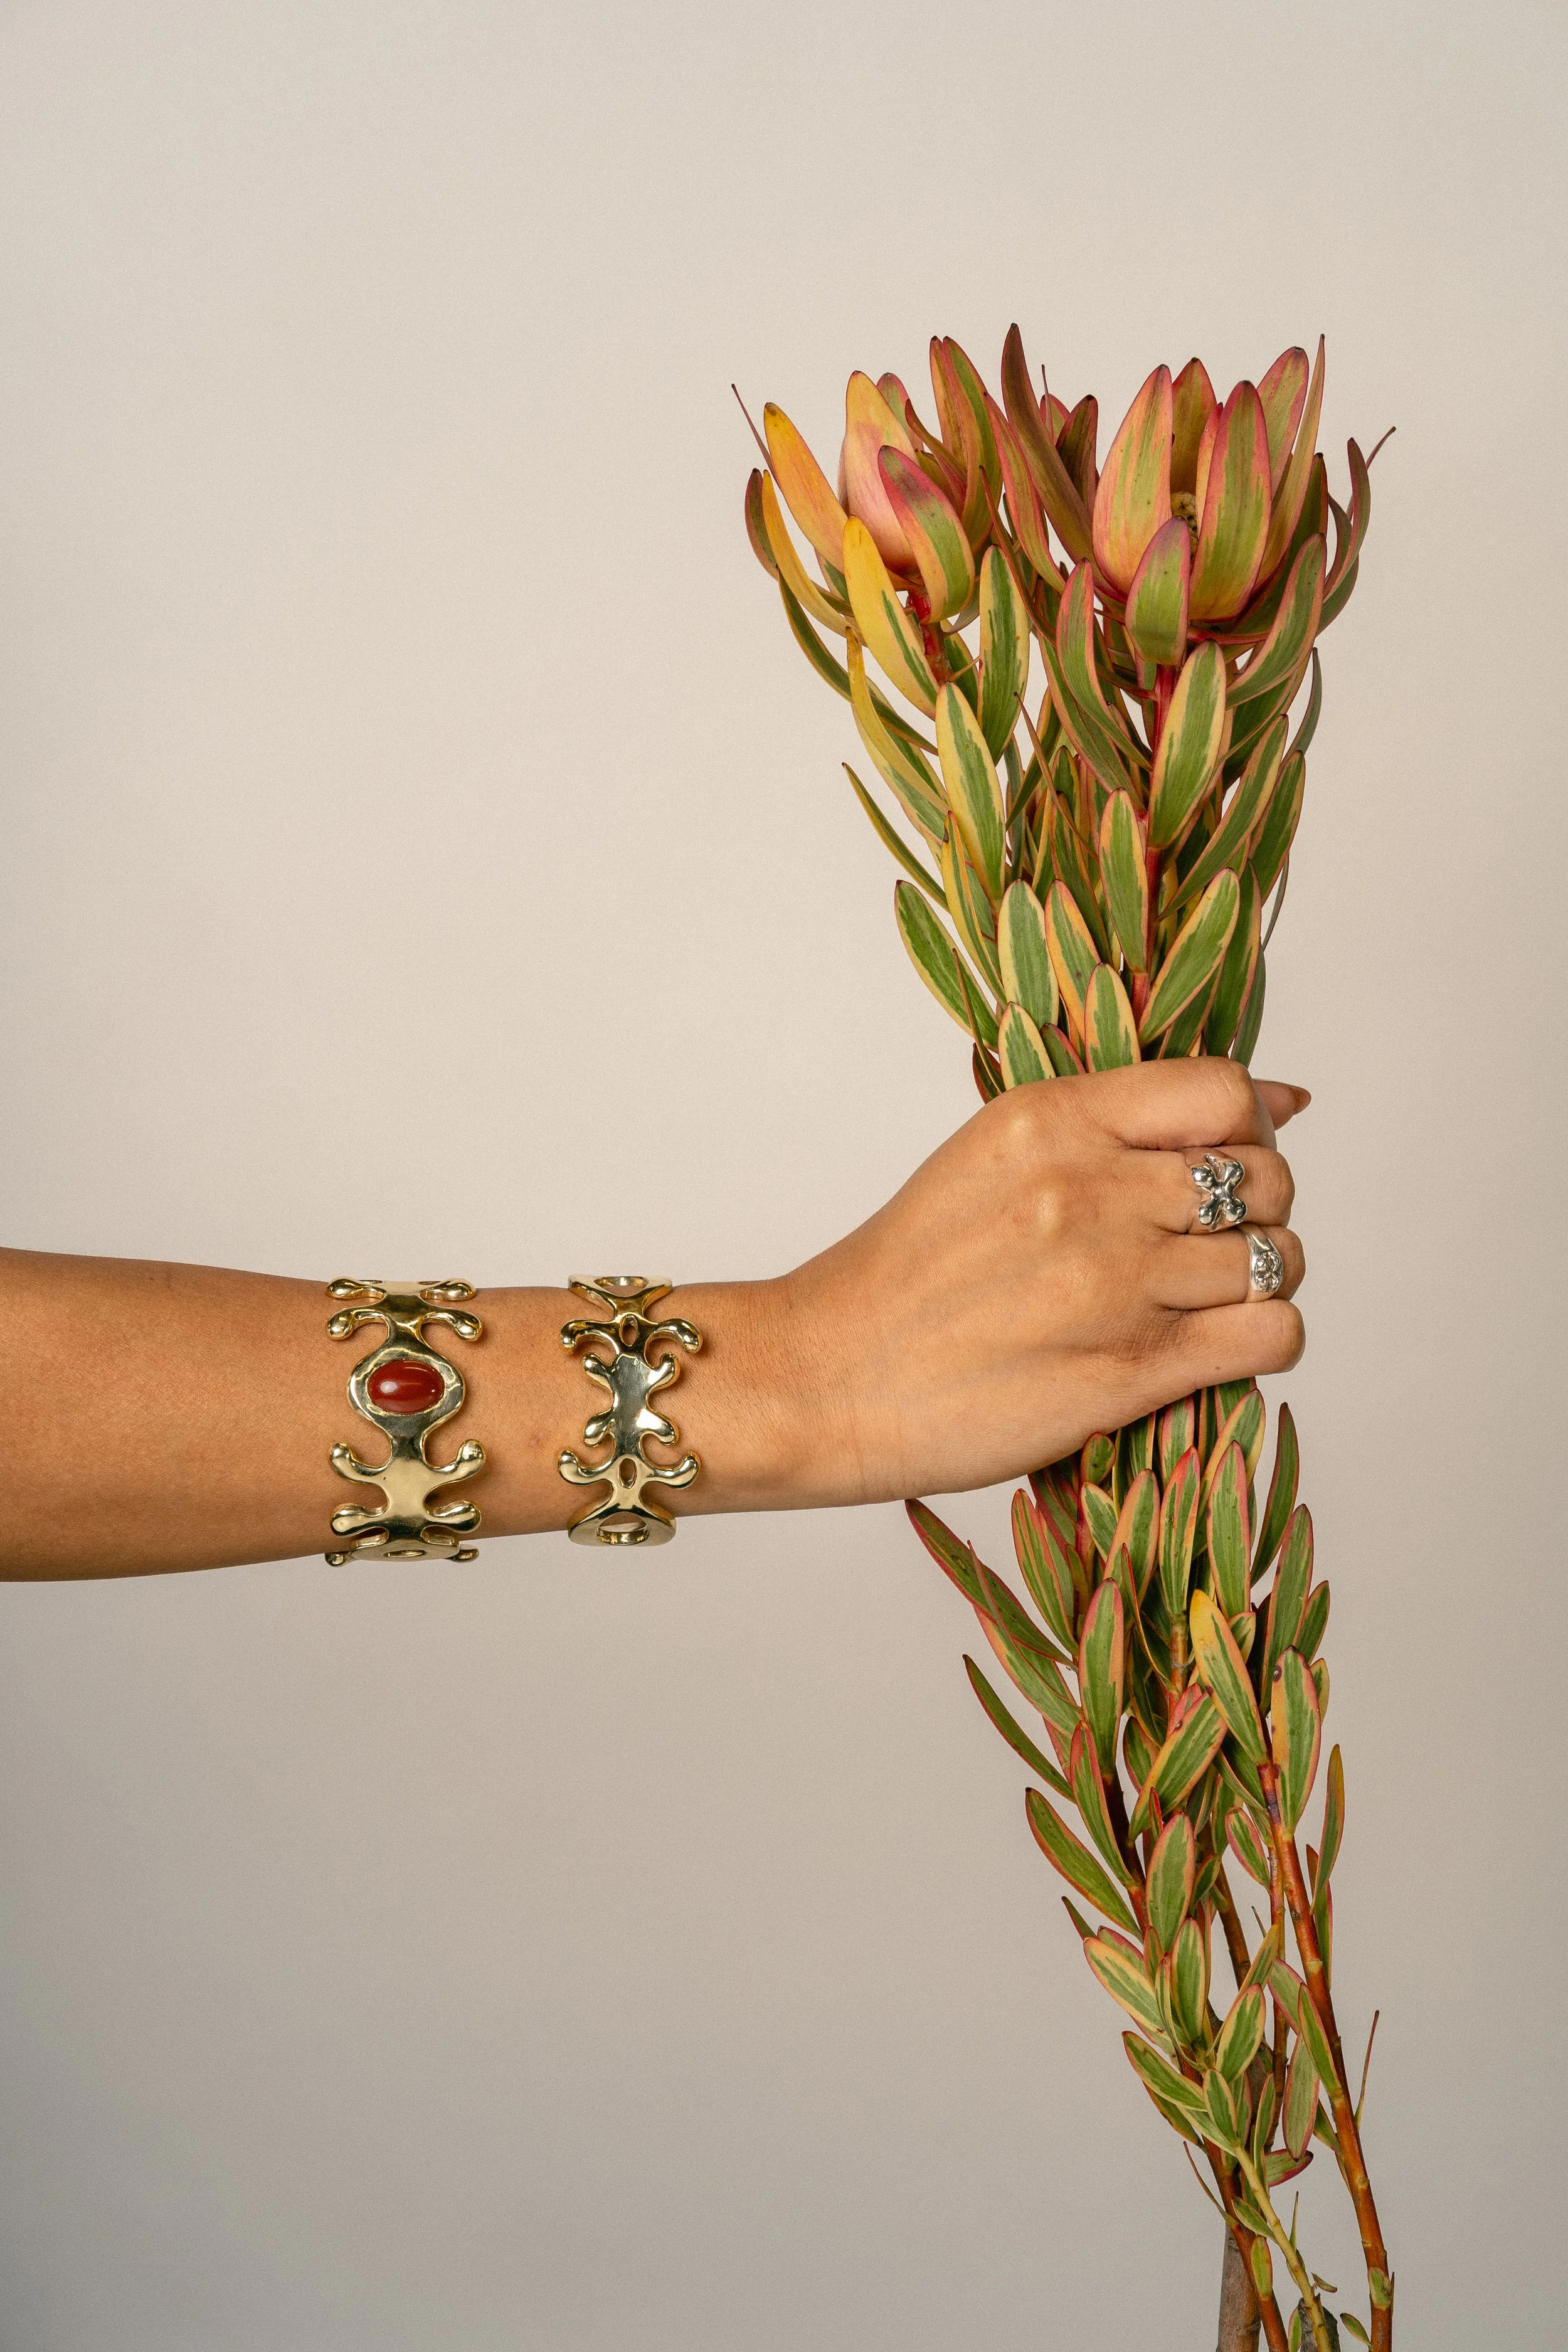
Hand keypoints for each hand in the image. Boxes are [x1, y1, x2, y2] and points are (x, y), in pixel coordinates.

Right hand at [720, 1060, 1307, 1509]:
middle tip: (1204, 1244)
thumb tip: (1288, 1097)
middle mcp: (1092, 1191)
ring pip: (1279, 1260)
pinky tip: (1211, 1347)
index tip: (1215, 1163)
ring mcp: (1116, 1283)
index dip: (1245, 1129)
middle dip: (1257, 1212)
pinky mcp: (1131, 1371)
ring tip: (1198, 1302)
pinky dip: (1264, 1342)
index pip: (1224, 1092)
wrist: (826, 1377)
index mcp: (1053, 1119)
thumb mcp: (1000, 1153)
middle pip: (1266, 1178)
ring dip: (1257, 1283)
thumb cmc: (911, 1272)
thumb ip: (1126, 1122)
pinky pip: (1273, 1337)